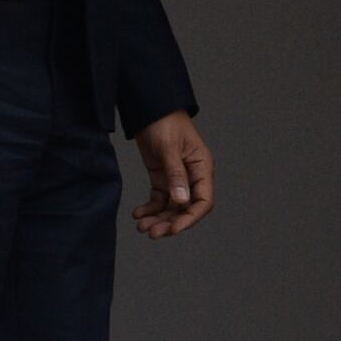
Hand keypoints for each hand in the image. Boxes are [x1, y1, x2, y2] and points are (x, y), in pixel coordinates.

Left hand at [131, 112, 215, 238]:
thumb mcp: (169, 148)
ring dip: (158, 219)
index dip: (190, 219)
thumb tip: (182, 202)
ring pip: (171, 207)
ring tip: (141, 226)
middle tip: (152, 233)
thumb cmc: (164, 121)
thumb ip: (175, 174)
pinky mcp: (162, 177)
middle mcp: (192, 176)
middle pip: (185, 209)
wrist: (148, 107)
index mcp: (202, 168)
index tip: (173, 229)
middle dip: (170, 223)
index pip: (203, 201)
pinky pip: (159, 199)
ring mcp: (177, 178)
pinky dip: (149, 209)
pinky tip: (138, 214)